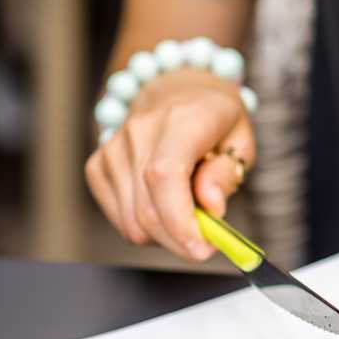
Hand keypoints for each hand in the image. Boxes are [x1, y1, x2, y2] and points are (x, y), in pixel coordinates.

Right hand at [84, 67, 254, 260]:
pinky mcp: (97, 166)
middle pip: (147, 208)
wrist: (175, 89)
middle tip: (207, 244)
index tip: (202, 249)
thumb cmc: (215, 120)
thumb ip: (226, 172)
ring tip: (188, 216)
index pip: (165, 175)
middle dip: (181, 241)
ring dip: (165, 237)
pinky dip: (145, 228)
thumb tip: (211, 206)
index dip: (180, 220)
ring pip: (132, 222)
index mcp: (182, 119)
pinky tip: (165, 209)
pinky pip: (120, 219)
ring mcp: (112, 148)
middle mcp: (139, 131)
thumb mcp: (240, 139)